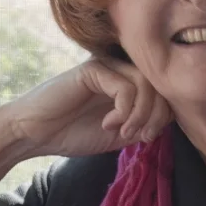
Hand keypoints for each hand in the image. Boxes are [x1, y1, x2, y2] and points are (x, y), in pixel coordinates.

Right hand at [9, 56, 174, 160]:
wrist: (36, 134)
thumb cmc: (73, 134)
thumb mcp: (119, 134)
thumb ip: (143, 124)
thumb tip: (168, 120)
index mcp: (128, 83)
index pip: (164, 91)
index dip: (164, 116)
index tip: (146, 138)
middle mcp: (120, 70)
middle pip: (160, 85)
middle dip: (157, 117)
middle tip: (141, 137)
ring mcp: (106, 66)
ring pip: (145, 84)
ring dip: (141, 114)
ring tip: (124, 131)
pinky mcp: (93, 69)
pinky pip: (125, 86)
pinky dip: (123, 110)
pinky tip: (108, 123)